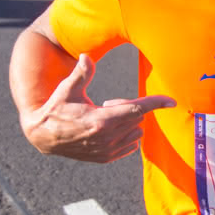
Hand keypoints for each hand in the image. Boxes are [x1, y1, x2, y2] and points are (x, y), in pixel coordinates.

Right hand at [20, 53, 175, 162]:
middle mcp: (108, 137)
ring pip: (136, 133)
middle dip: (129, 108)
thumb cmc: (56, 109)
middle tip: (108, 103)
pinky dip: (127, 136)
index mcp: (101, 120)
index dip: (155, 103)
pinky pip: (130, 146)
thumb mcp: (67, 89)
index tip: (171, 101)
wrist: (43, 136)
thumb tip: (86, 56)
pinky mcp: (106, 157)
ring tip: (106, 118)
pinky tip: (109, 129)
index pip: (136, 109)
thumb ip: (81, 73)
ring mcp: (108, 150)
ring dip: (128, 123)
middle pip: (137, 119)